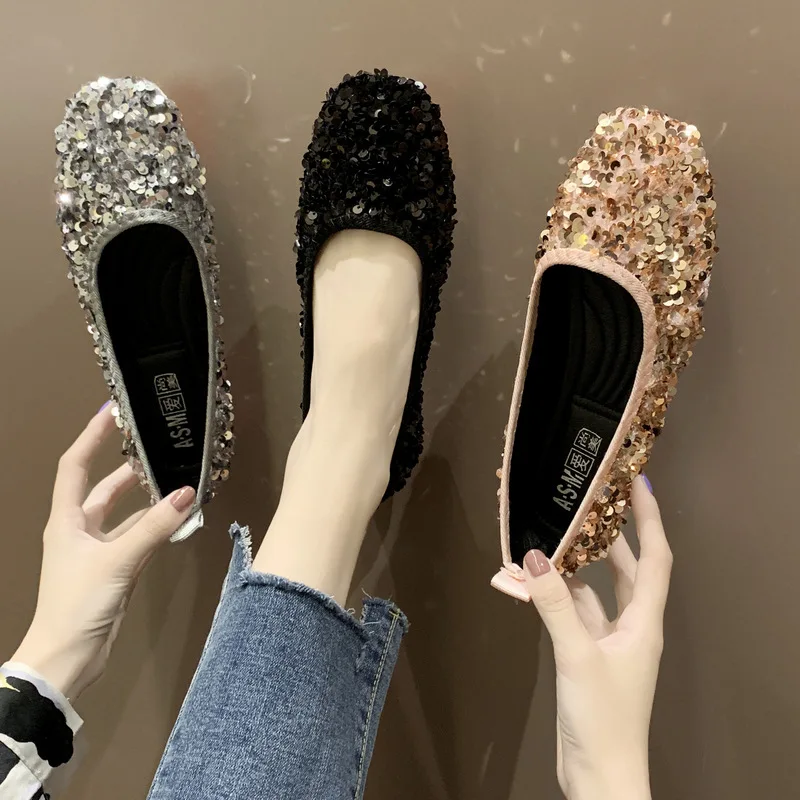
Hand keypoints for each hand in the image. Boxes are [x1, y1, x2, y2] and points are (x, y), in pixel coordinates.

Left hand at [12, 405, 195, 699]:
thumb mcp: (117, 561)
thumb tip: (187, 494)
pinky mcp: (114, 570)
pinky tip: (179, 521)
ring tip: (179, 483)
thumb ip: (154, 527)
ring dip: (149, 501)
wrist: (68, 658)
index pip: (75, 465)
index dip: (91, 437)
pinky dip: (157, 529)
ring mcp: (97, 551)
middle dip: (130, 469)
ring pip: (126, 515)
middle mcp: (79, 529)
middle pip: (104, 488)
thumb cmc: (78, 603)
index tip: (113, 412)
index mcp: (66, 520)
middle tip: (159, 449)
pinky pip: (139, 539)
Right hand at [523, 475, 670, 799]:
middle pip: (627, 569)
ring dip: (575, 567)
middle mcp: (632, 627)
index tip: (638, 482)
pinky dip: (554, 598)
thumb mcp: (577, 655)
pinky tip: (531, 584)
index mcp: (644, 622)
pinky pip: (573, 615)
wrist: (599, 778)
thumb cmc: (603, 717)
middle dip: (611, 534)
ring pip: (595, 592)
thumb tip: (533, 555)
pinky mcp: (588, 658)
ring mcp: (610, 644)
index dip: (650, 518)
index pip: (656, 558)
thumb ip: (555, 605)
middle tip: (590, 502)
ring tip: (552, 536)